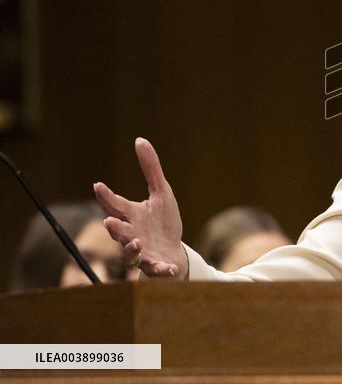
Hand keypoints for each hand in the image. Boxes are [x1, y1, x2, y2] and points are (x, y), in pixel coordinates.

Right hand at [93, 138, 187, 278]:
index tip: (98, 186)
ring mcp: (141, 252)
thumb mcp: (162, 193)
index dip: (106, 196)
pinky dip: (160, 270)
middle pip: (119, 231)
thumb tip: (140, 140)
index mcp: (132, 215)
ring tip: (136, 242)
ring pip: (130, 253)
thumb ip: (151, 169)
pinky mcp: (154, 266)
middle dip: (114, 227)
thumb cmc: (163, 222)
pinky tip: (168, 268)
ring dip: (131, 249)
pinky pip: (154, 269)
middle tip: (109, 222)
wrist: (174, 252)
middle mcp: (132, 234)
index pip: (115, 204)